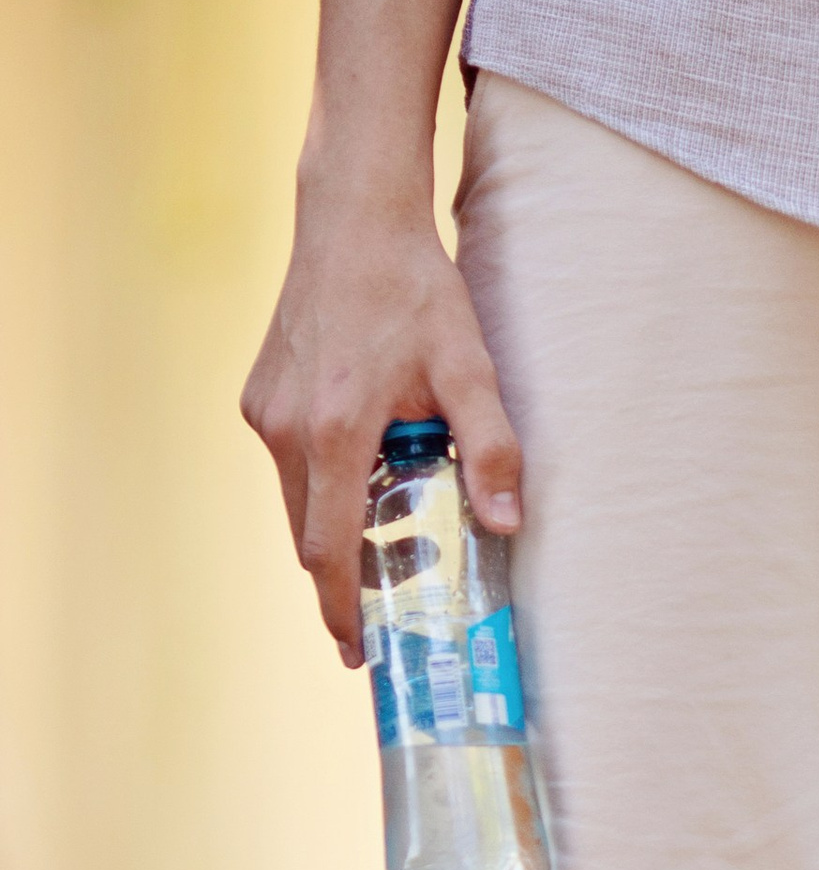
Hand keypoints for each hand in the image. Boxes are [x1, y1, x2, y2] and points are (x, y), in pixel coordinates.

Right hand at [242, 179, 521, 663]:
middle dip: (344, 579)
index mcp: (334, 431)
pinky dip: (324, 485)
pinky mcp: (260, 395)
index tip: (358, 651)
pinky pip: (292, 464)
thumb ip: (491, 450)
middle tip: (384, 615)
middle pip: (309, 534)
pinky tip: (369, 473)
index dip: (343, 608)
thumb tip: (507, 525)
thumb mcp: (469, 369)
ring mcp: (265, 411)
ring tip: (389, 543)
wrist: (353, 218)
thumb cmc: (415, 291)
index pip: (330, 550)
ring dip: (337, 528)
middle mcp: (285, 428)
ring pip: (299, 500)